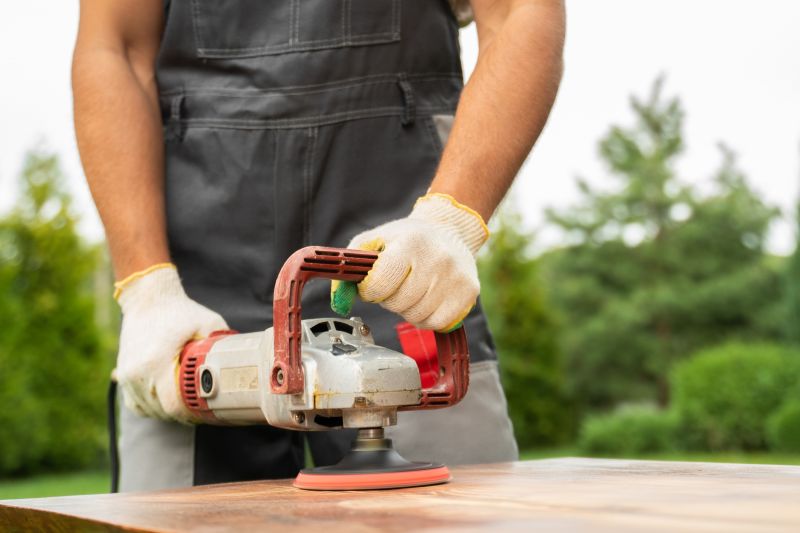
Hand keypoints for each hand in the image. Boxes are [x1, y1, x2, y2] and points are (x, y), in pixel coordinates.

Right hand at [115, 264, 227, 421]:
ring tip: (187, 408)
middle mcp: (138, 372)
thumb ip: (222, 343)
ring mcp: (127, 375)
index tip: (205, 413)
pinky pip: (134, 403)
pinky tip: (166, 403)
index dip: (191, 414)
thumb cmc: (179, 310)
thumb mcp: (207, 323)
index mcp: (157, 362)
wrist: (147, 298)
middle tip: (202, 412)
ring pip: (147, 409)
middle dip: (182, 415)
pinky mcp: (123, 374)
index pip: (173, 405)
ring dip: (167, 412)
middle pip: (161, 410)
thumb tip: (244, 359)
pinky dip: (150, 407)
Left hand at [331, 193, 488, 331]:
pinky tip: (427, 300)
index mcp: (409, 242)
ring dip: (408, 309)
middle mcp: (436, 258)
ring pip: (417, 316)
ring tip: (413, 290)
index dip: (371, 290)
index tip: (375, 283)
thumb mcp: (375, 241)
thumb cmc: (407, 239)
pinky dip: (427, 318)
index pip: (379, 284)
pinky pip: (437, 323)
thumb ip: (351, 267)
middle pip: (398, 303)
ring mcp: (455, 276)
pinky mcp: (469, 292)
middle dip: (390, 298)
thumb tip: (340, 300)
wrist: (450, 231)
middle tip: (397, 285)